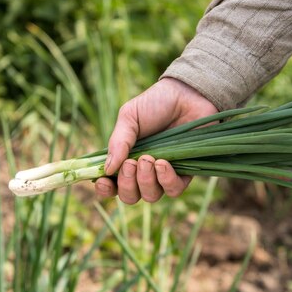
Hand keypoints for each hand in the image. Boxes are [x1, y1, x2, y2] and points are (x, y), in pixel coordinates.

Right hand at [95, 77, 217, 203]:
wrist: (187, 94)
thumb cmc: (156, 103)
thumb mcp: (129, 117)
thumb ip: (118, 142)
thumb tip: (107, 169)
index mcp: (125, 159)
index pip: (112, 185)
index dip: (105, 189)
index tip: (103, 181)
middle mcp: (143, 172)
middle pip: (130, 196)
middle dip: (127, 184)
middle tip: (131, 163)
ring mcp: (164, 175)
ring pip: (150, 196)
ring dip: (145, 181)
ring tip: (148, 158)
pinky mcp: (185, 174)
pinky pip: (173, 191)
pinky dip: (166, 180)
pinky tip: (163, 163)